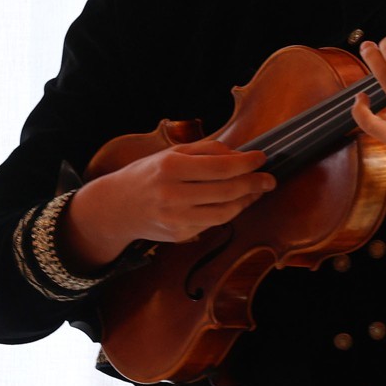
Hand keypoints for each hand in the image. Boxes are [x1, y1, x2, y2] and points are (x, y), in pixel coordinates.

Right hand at [62, 139, 274, 267]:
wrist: (116, 207)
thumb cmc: (148, 174)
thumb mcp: (172, 153)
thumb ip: (207, 150)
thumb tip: (240, 154)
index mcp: (170, 168)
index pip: (220, 167)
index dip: (247, 164)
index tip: (262, 158)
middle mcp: (172, 195)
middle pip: (227, 191)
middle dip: (254, 184)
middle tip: (269, 178)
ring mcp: (176, 219)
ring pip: (225, 212)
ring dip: (246, 201)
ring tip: (257, 191)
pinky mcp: (179, 235)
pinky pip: (213, 223)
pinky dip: (229, 211)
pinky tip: (237, 202)